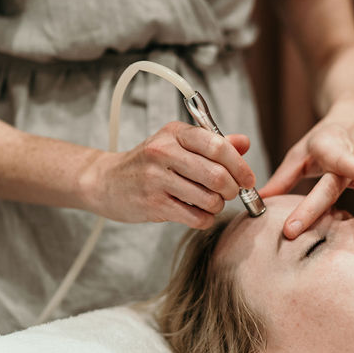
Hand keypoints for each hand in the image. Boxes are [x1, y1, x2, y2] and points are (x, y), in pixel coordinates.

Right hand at [86, 121, 255, 228]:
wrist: (105, 181)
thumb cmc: (148, 163)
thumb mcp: (177, 144)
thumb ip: (213, 143)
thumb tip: (245, 143)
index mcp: (175, 133)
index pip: (217, 146)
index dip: (240, 165)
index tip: (248, 179)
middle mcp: (164, 152)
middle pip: (216, 175)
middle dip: (231, 189)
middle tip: (230, 193)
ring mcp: (156, 179)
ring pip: (208, 199)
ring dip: (217, 206)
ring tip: (210, 203)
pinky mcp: (152, 204)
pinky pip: (195, 217)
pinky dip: (204, 219)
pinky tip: (197, 213)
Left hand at [260, 102, 353, 238]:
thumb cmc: (324, 139)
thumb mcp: (299, 154)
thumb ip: (282, 179)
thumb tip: (257, 203)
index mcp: (325, 152)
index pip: (314, 182)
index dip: (305, 207)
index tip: (292, 230)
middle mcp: (348, 155)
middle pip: (339, 184)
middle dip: (328, 206)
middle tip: (324, 224)